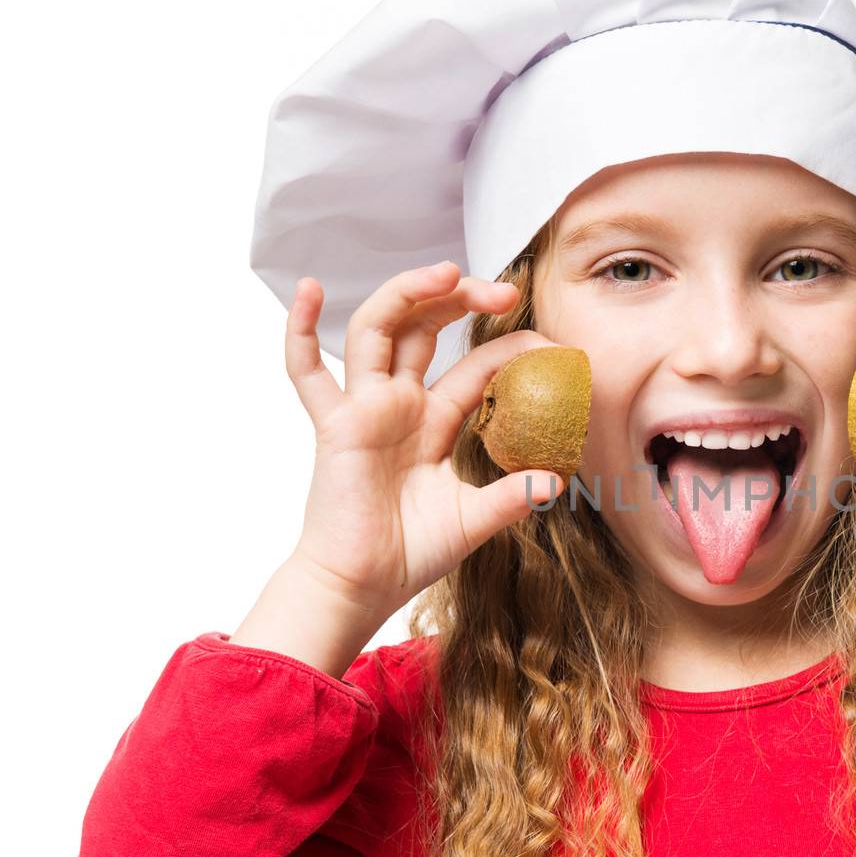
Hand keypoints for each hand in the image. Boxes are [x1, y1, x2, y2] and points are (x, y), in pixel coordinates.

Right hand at [282, 260, 565, 621]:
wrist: (363, 585)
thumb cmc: (411, 552)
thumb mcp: (474, 520)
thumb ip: (512, 497)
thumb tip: (556, 482)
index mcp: (435, 419)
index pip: (477, 366)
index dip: (511, 350)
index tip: (554, 346)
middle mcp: (399, 402)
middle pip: (426, 328)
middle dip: (460, 300)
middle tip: (503, 291)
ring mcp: (364, 408)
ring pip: (379, 330)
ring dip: (407, 294)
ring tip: (445, 271)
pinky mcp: (334, 425)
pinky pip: (307, 373)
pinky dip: (299, 330)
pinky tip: (307, 289)